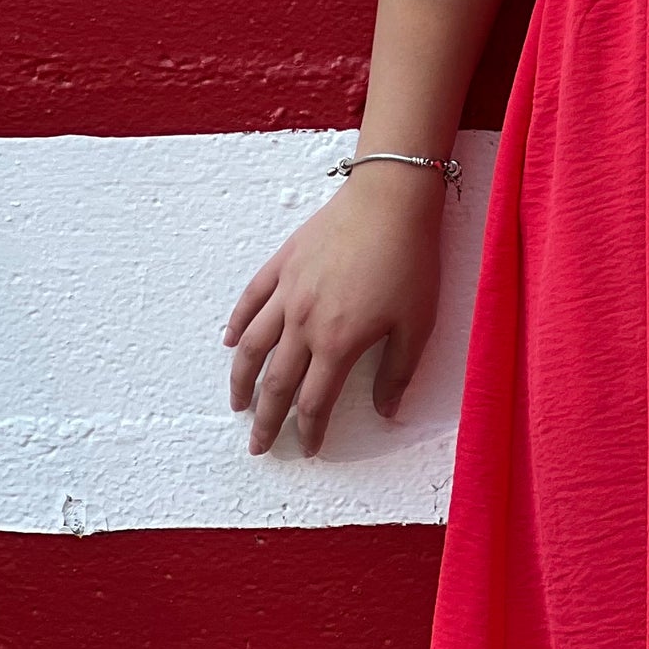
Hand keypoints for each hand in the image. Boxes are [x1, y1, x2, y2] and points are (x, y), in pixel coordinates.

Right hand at [223, 166, 445, 456]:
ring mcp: (288, 292)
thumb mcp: (417, 323)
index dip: (310, 430)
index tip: (309, 448)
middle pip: (277, 382)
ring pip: (253, 346)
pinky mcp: (283, 263)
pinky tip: (231, 340)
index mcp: (338, 342)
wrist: (389, 200)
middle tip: (258, 446)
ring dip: (241, 380)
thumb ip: (397, 372)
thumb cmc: (410, 260)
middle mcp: (303, 323)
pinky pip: (251, 299)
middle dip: (266, 419)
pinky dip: (238, 323)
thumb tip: (386, 412)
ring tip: (237, 403)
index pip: (315, 401)